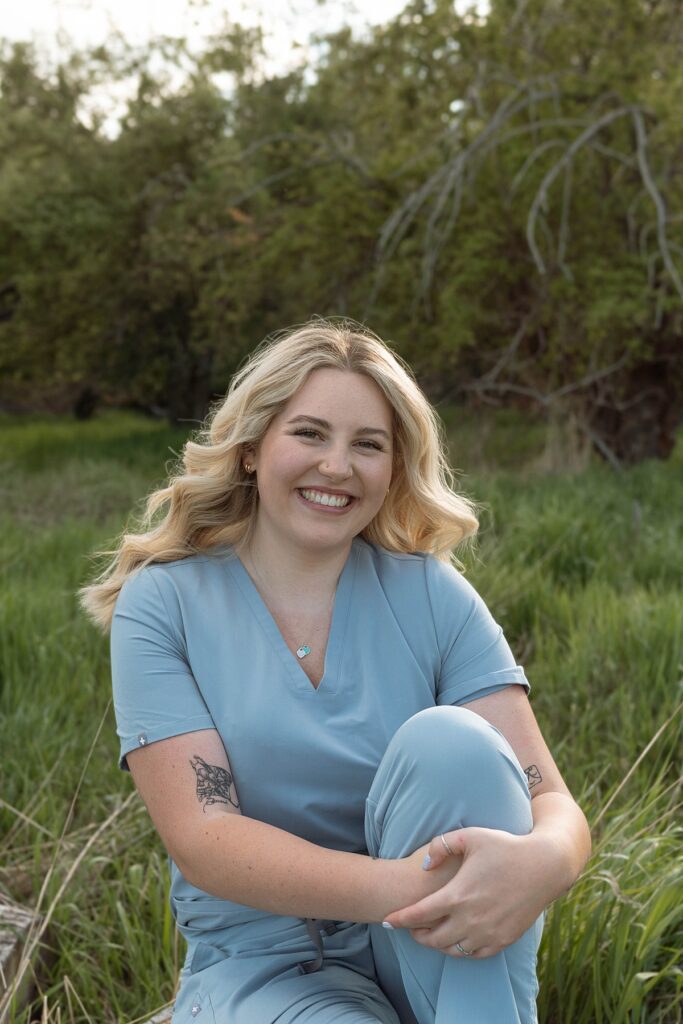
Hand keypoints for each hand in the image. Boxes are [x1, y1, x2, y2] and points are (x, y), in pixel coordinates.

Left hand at [383, 827, 553, 958]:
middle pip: (432, 938)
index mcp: (458, 895)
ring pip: (451, 950)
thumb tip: (424, 865)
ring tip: (430, 932)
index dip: (399, 920)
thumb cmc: (505, 846)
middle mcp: (470, 920)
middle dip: (416, 934)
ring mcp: (487, 933)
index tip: (386, 921)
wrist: (544, 866)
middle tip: (410, 926)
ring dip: (437, 943)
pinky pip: (473, 955)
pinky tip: (456, 939)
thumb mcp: (470, 835)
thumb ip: (441, 845)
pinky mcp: (503, 940)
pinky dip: (459, 950)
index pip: (419, 915)